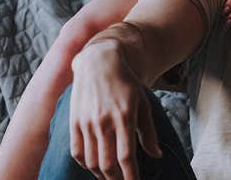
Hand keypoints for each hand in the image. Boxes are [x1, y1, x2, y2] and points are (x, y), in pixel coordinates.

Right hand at [69, 43, 161, 179]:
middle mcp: (104, 122)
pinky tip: (94, 167)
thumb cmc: (125, 83)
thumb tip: (155, 156)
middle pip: (108, 164)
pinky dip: (85, 164)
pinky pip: (77, 152)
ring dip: (102, 175)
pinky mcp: (74, 122)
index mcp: (124, 117)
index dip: (131, 176)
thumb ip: (149, 132)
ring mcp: (86, 122)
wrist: (98, 62)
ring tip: (111, 178)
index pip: (126, 156)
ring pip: (92, 161)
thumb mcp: (143, 103)